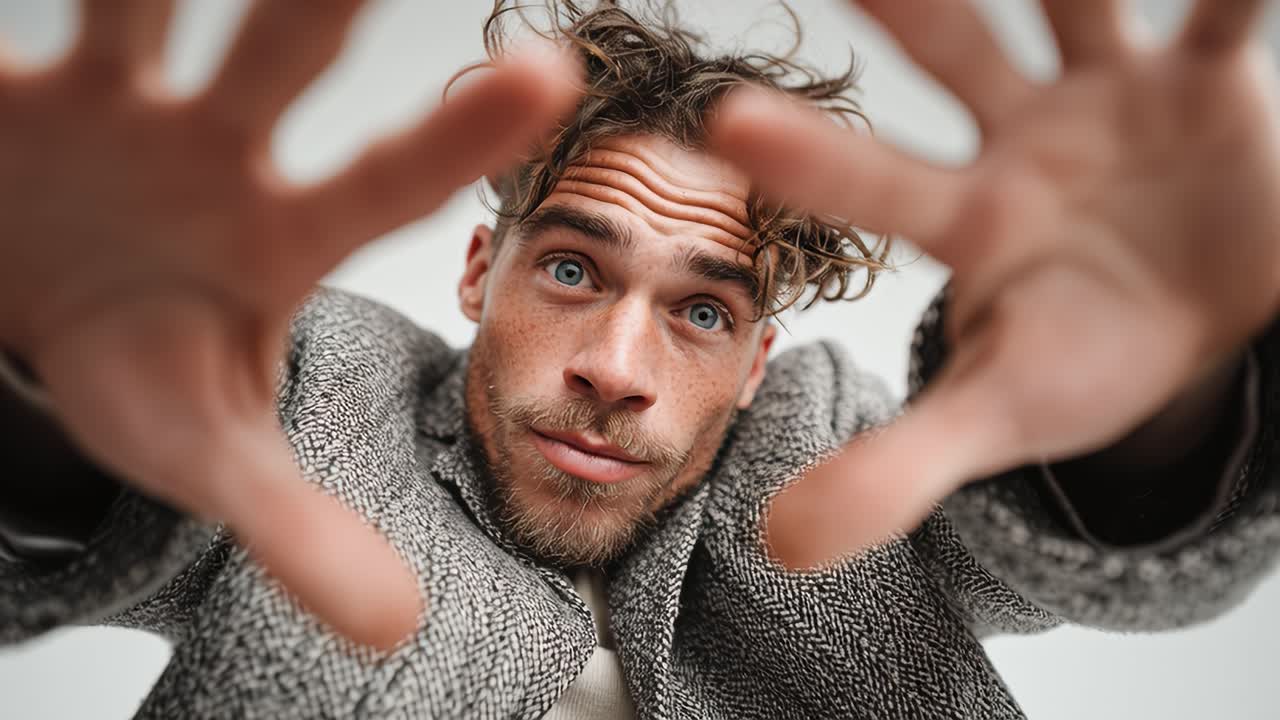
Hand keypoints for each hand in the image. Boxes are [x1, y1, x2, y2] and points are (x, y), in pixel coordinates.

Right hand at [0, 1, 580, 647]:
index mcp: (282, 230)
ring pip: (138, 14)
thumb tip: (398, 630)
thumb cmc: (142, 362)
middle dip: (315, 6)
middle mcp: (214, 146)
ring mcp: (111, 103)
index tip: (549, 77)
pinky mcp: (14, 89)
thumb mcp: (214, 453)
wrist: (24, 309)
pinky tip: (24, 12)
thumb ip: (302, 529)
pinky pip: (33, 31)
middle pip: (277, 62)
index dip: (458, 140)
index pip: (385, 187)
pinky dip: (25, 21)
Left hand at [710, 0, 1279, 568]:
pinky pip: (1222, 21)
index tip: (726, 120)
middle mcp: (1021, 142)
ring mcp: (1110, 99)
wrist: (1197, 324)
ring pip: (1076, 6)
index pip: (876, 187)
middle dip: (910, 4)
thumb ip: (893, 470)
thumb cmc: (1083, 361)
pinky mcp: (1204, 83)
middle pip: (956, 59)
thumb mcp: (995, 414)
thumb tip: (774, 548)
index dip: (810, 159)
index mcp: (966, 220)